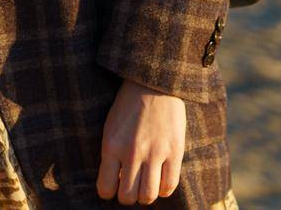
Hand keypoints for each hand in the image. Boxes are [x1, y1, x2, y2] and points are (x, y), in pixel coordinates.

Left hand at [97, 78, 186, 203]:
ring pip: (149, 196)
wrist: (154, 82)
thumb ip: (112, 154)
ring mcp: (155, 153)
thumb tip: (116, 182)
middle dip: (127, 197)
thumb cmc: (128, 105)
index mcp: (112, 146)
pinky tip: (160, 181)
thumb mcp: (111, 127)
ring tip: (145, 187)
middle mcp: (132, 153)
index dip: (108, 192)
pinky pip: (170, 185)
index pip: (105, 188)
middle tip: (130, 188)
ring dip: (145, 196)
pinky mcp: (174, 151)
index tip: (112, 188)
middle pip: (128, 197)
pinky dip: (164, 190)